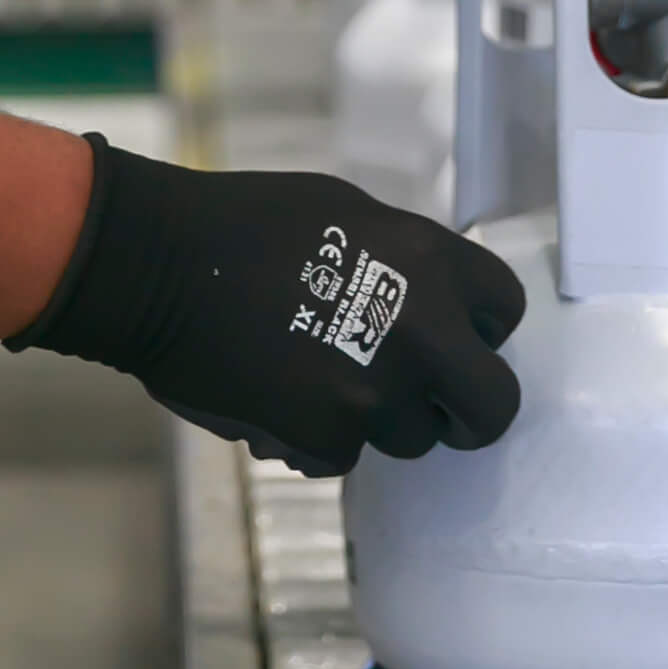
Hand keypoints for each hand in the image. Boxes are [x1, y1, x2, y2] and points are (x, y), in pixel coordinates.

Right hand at [6, 137, 524, 475]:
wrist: (162, 264)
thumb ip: (405, 262)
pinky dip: (317, 437)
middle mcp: (422, 330)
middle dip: (467, 411)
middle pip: (493, 405)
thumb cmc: (247, 224)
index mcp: (430, 260)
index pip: (506, 310)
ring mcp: (377, 392)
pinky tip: (277, 398)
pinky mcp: (327, 438)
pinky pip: (343, 454)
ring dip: (378, 420)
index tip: (458, 341)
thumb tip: (433, 303)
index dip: (482, 332)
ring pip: (412, 437)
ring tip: (320, 378)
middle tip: (433, 405)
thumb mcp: (348, 214)